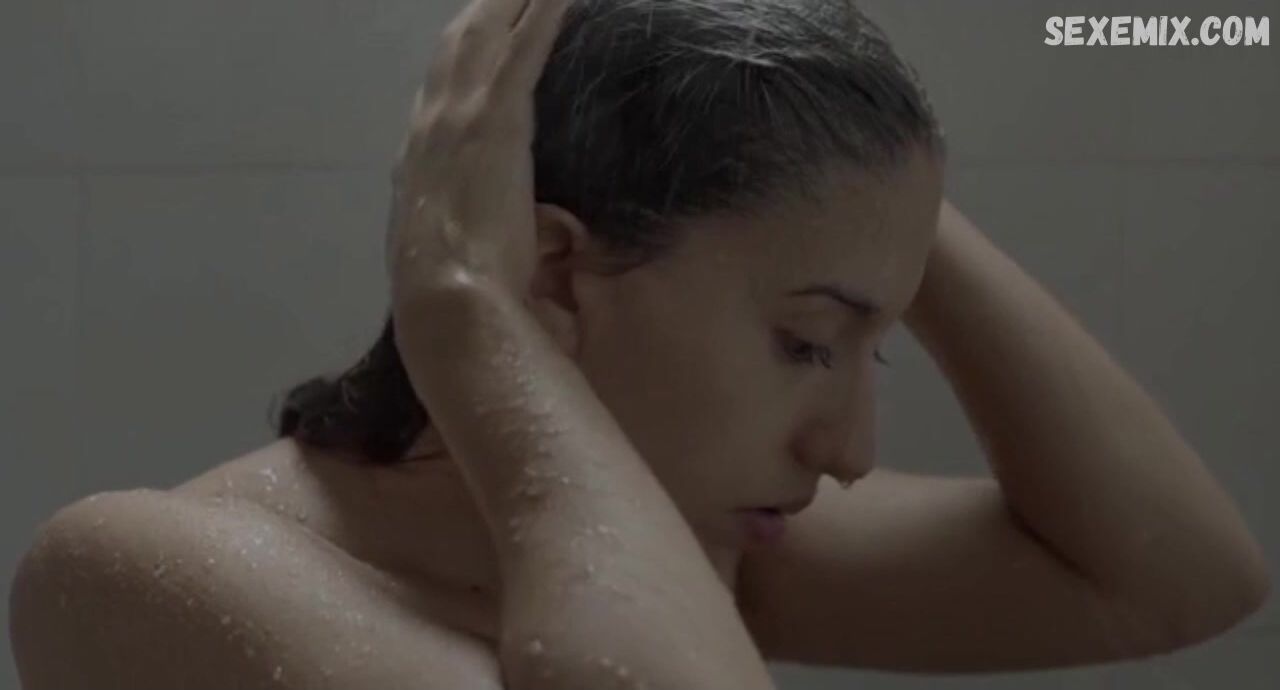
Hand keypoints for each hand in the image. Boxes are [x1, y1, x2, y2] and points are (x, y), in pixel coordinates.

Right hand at [385, 0, 570, 301]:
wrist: (450, 300)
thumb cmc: (455, 295)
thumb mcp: (452, 255)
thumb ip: (468, 234)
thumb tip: (501, 244)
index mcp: (419, 161)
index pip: (437, 93)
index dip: (458, 61)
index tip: (474, 37)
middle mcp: (431, 125)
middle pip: (458, 49)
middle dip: (483, 14)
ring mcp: (460, 115)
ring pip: (487, 34)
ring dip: (511, 2)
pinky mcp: (498, 116)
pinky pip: (525, 47)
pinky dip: (544, 12)